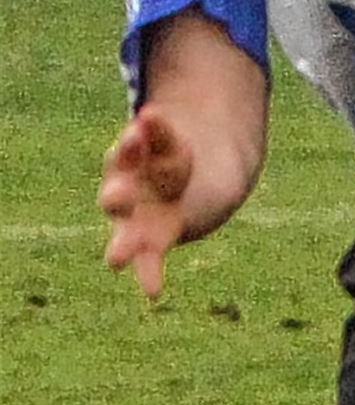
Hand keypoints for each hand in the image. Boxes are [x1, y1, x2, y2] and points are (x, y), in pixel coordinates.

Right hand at [99, 104, 193, 298]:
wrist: (191, 183)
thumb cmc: (168, 156)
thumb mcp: (169, 140)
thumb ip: (161, 131)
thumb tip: (148, 112)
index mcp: (126, 161)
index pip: (129, 151)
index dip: (134, 141)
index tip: (138, 131)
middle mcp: (124, 193)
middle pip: (116, 195)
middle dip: (116, 196)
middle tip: (113, 199)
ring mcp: (135, 221)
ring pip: (125, 236)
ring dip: (121, 246)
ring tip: (115, 260)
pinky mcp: (152, 243)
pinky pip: (148, 262)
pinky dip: (149, 275)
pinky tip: (153, 292)